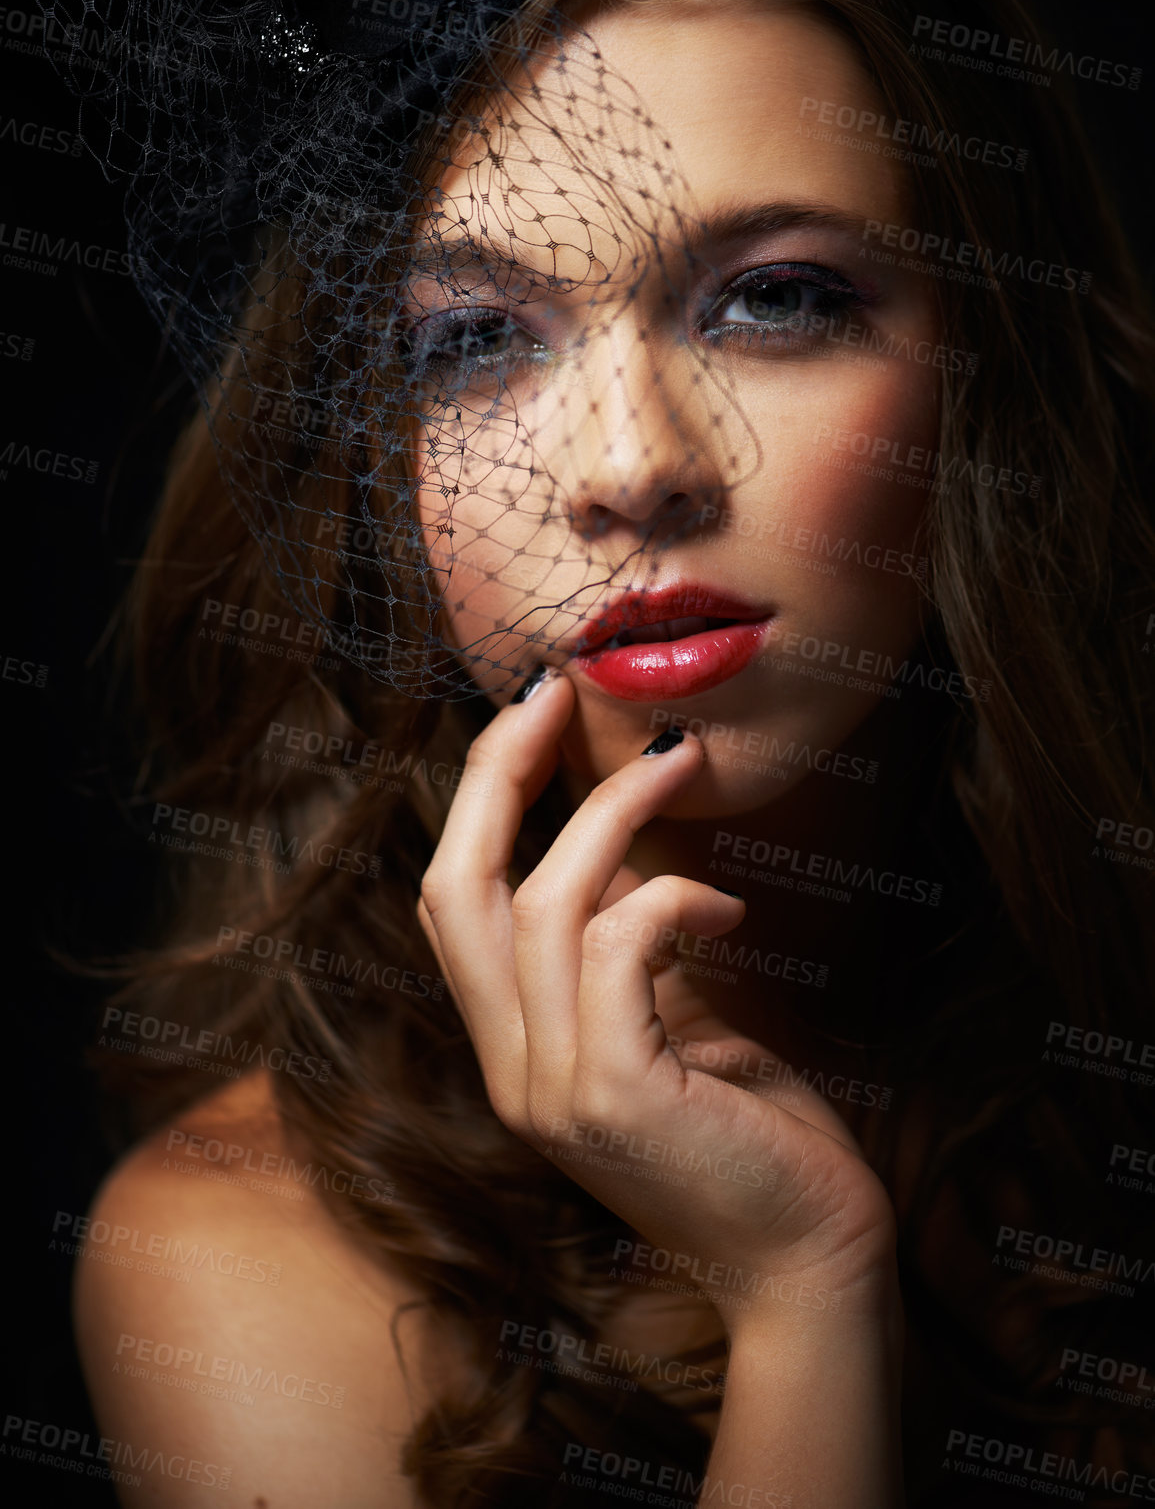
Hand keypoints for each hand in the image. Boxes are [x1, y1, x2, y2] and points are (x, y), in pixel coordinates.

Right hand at [417, 669, 897, 1330]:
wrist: (807, 1262)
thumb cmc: (751, 1133)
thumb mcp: (667, 1024)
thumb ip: (622, 953)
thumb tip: (621, 852)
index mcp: (512, 1050)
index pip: (450, 905)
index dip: (477, 799)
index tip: (530, 715)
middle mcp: (509, 1070)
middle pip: (454, 890)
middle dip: (498, 775)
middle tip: (554, 693)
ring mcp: (550, 1089)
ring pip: (542, 905)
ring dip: (613, 813)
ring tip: (682, 762)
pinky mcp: (612, 1095)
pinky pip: (617, 949)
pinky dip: (670, 897)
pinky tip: (727, 907)